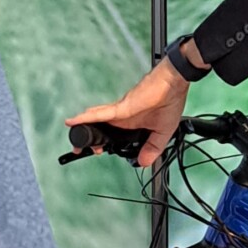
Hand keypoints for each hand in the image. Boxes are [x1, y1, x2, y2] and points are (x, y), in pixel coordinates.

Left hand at [70, 60, 189, 168]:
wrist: (173, 84)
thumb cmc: (169, 101)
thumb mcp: (163, 133)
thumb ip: (153, 148)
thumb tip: (143, 163)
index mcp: (132, 123)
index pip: (113, 135)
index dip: (104, 144)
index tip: (98, 152)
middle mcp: (122, 117)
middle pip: (100, 128)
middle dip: (89, 138)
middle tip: (79, 149)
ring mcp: (120, 111)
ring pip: (97, 121)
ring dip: (84, 130)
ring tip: (74, 140)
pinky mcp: (121, 108)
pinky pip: (101, 114)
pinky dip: (86, 118)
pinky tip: (74, 121)